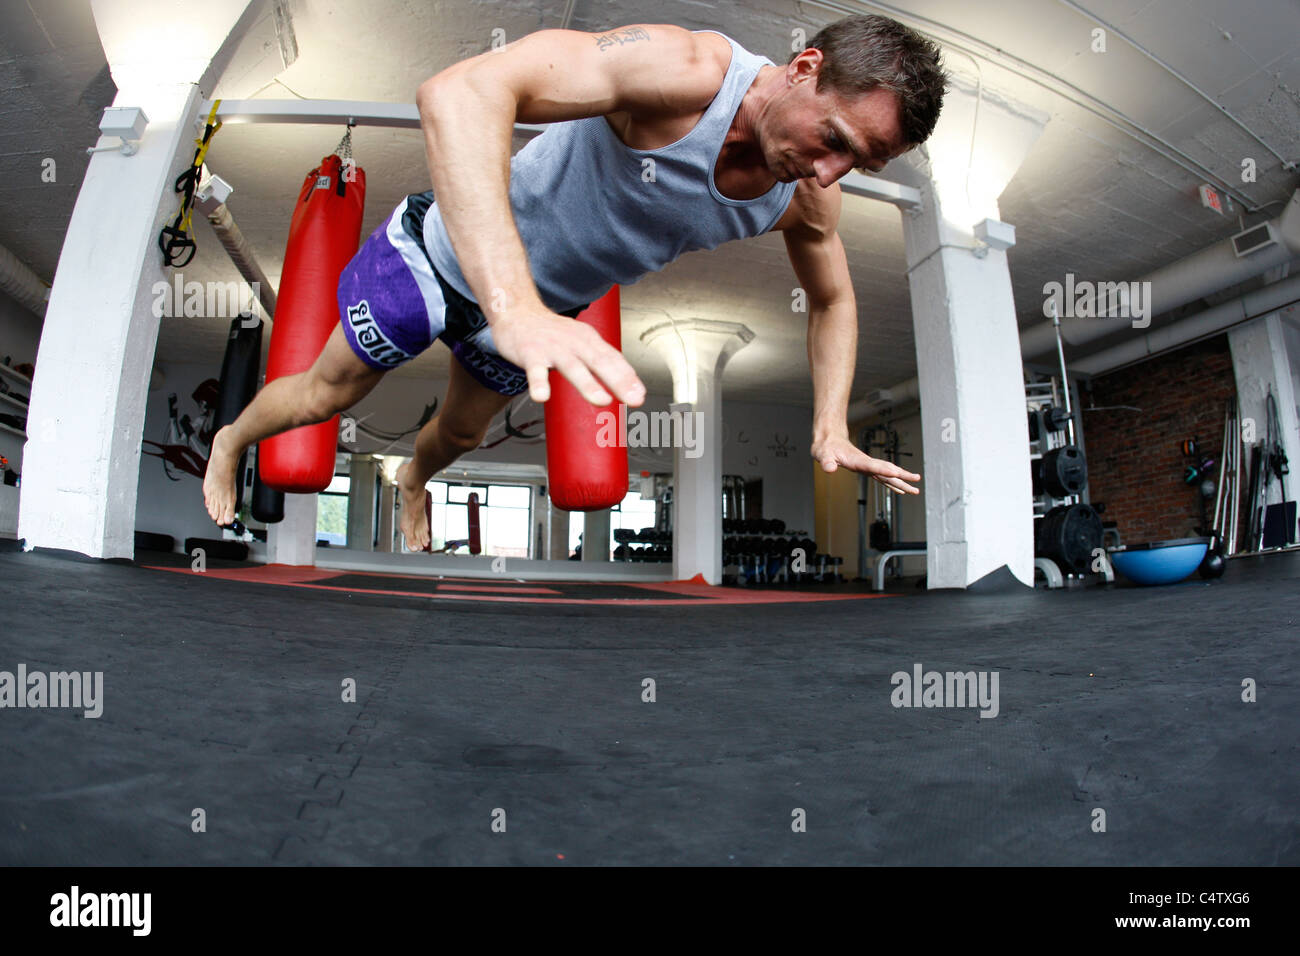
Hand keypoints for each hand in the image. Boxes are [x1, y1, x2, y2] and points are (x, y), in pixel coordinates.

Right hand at [491, 308, 645, 406]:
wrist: (517, 311)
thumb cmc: (552, 332)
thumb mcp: (582, 341)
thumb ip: (603, 362)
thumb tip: (629, 384)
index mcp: (588, 340)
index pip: (613, 359)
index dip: (628, 377)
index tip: (640, 394)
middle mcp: (574, 343)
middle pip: (600, 362)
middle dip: (619, 381)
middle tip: (634, 399)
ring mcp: (552, 349)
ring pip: (572, 367)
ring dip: (588, 384)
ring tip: (601, 400)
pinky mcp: (531, 354)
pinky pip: (535, 371)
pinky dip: (539, 383)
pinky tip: (542, 396)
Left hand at [811, 433, 920, 493]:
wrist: (829, 439)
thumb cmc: (826, 447)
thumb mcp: (822, 454)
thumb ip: (826, 462)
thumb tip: (829, 469)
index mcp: (857, 460)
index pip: (873, 466)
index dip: (884, 469)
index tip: (896, 473)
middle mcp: (866, 464)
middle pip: (887, 471)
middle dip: (902, 477)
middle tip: (916, 484)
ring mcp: (868, 466)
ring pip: (888, 475)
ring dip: (902, 482)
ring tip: (915, 490)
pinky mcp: (867, 469)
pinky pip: (883, 477)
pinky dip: (892, 483)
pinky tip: (900, 489)